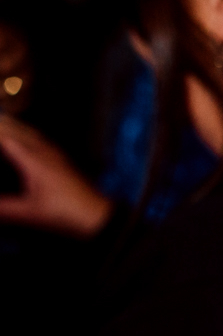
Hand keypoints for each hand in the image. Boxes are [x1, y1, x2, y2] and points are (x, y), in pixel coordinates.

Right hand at [0, 115, 112, 238]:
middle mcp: (44, 153)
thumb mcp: (30, 214)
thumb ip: (4, 208)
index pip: (5, 138)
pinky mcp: (64, 161)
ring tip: (2, 120)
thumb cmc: (66, 213)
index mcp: (33, 161)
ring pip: (30, 132)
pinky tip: (28, 136)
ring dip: (14, 125)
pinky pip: (42, 139)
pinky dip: (28, 133)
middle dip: (1, 123)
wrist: (99, 216)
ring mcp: (56, 155)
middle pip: (17, 129)